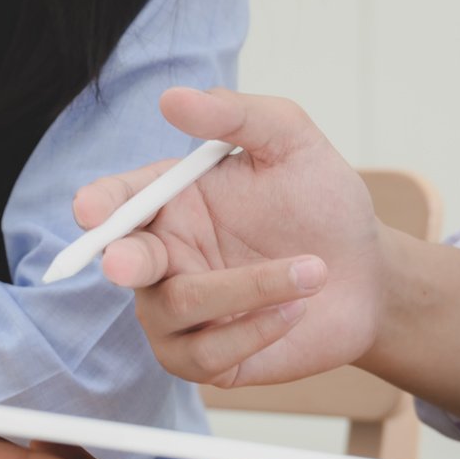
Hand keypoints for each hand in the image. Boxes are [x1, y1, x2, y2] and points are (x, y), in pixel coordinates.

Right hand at [78, 88, 383, 386]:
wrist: (368, 274)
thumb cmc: (322, 204)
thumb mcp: (291, 142)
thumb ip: (237, 116)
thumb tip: (173, 98)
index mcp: (170, 202)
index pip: (116, 202)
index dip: (98, 206)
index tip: (91, 210)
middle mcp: (164, 258)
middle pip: (124, 262)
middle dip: (123, 262)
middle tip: (128, 264)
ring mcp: (180, 314)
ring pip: (176, 310)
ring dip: (244, 290)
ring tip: (313, 271)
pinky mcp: (208, 359)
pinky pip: (206, 356)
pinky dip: (253, 331)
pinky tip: (296, 309)